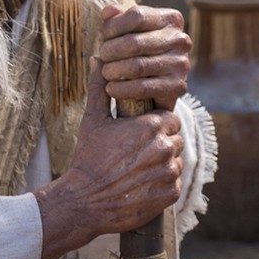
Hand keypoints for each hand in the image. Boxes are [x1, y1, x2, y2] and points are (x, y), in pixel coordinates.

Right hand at [34, 55, 184, 258]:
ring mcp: (169, 172)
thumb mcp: (93, 120)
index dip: (155, 126)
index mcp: (151, 126)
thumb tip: (98, 57)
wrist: (83, 201)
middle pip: (174, 140)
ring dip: (161, 166)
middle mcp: (164, 147)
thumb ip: (101, 87)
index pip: (170, 119)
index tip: (139, 135)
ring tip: (136, 171)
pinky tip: (140, 187)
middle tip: (135, 156)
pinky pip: (174, 185)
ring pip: (175, 162)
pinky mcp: (170, 194)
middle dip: (159, 145)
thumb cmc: (88, 158)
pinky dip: (161, 187)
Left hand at [95, 4, 190, 109]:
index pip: (137, 16)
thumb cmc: (139, 52)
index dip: (113, 26)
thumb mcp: (130, 31)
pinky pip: (143, 88)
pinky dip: (122, 89)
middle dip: (110, 51)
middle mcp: (180, 39)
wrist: (157, 87)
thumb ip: (118, 19)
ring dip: (114, 71)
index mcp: (171, 19)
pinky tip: (111, 89)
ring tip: (105, 73)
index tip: (102, 36)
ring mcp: (181, 63)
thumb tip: (109, 11)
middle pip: (134, 42)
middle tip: (102, 57)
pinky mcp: (178, 86)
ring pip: (137, 66)